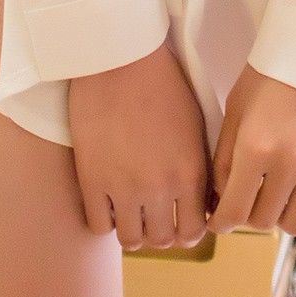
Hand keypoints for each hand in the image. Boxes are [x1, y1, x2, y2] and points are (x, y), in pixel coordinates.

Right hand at [67, 37, 211, 251]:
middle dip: (162, 231)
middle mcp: (159, 187)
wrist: (120, 56)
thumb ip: (200, 167)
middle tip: (155, 214)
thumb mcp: (196, 125)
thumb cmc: (163, 82)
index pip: (194, 231)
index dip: (189, 229)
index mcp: (189, 173)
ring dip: (133, 229)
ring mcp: (122, 187)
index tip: (181, 219)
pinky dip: (105, 221)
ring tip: (131, 210)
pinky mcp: (91, 179)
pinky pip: (99, 226)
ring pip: (131, 240)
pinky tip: (108, 201)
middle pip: (163, 240)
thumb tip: (204, 200)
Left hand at [204, 62, 295, 237]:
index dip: (220, 222)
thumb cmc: (272, 72)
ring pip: (295, 222)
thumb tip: (219, 199)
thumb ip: (224, 157)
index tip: (218, 220)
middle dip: (247, 215)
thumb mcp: (236, 108)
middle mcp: (290, 162)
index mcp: (256, 146)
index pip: (233, 211)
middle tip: (245, 200)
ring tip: (274, 196)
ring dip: (279, 215)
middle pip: (263, 220)